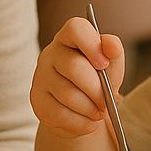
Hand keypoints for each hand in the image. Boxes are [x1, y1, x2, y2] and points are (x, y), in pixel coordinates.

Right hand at [29, 16, 124, 137]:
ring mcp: (40, 77)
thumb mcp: (110, 65)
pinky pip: (61, 114)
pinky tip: (88, 120)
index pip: (76, 29)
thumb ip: (113, 52)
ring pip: (68, 94)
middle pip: (73, 67)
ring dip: (90, 108)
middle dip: (96, 88)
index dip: (92, 44)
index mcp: (70, 38)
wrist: (81, 109)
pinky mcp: (37, 101)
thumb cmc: (96, 80)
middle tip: (107, 101)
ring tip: (99, 112)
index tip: (104, 64)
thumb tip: (111, 46)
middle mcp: (50, 53)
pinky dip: (81, 122)